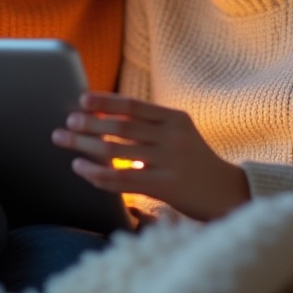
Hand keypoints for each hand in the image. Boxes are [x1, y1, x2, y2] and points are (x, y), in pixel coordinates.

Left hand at [51, 92, 249, 221]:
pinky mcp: (164, 186)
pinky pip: (122, 179)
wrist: (228, 193)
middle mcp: (172, 136)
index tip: (83, 99)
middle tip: (67, 122)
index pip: (134, 105)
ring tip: (64, 140)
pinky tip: (80, 169)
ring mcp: (169, 161)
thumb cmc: (196, 163)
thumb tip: (106, 119)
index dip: (106, 101)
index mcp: (176, 118)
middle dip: (90, 123)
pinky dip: (96, 173)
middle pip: (121, 126)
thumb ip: (152, 126)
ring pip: (116, 151)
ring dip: (85, 145)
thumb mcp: (181, 135)